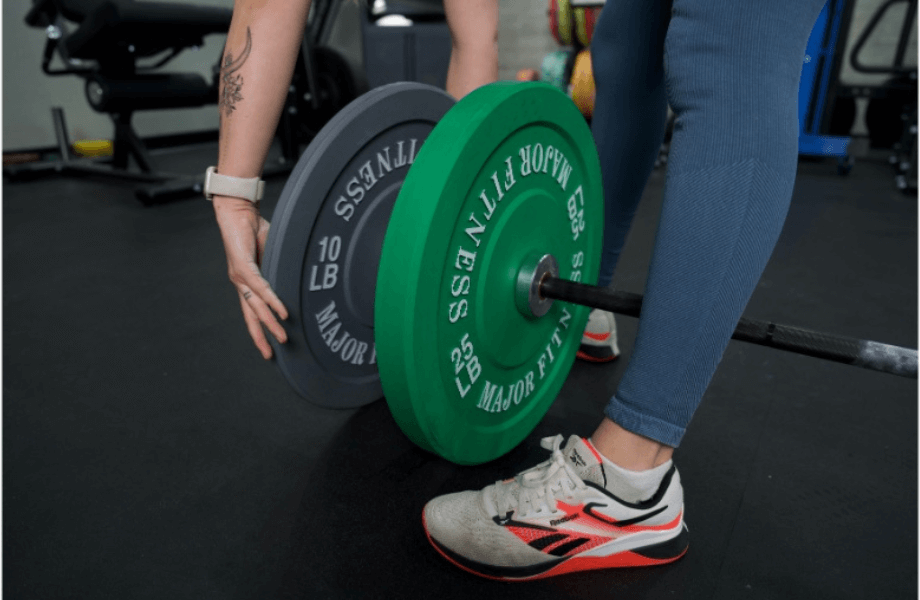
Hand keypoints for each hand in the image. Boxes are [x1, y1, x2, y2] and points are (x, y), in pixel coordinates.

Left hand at [213, 196, 288, 358]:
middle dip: (261, 336)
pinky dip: (271, 301)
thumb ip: (278, 268)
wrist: (238, 211)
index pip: (253, 310)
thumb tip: (295, 277)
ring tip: (282, 337)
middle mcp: (240, 283)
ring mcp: (240, 277)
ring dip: (269, 323)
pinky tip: (281, 313)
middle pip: (251, 316)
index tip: (268, 345)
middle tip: (271, 355)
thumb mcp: (271, 253)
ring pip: (256, 306)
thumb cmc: (253, 229)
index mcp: (246, 282)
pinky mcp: (243, 267)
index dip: (260, 328)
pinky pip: (260, 289)